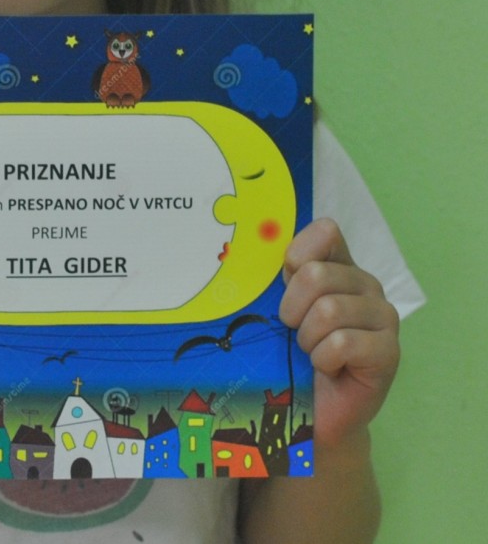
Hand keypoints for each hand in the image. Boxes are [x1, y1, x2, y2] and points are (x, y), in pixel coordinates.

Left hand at [279, 218, 399, 448]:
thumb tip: (255, 245)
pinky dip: (323, 360)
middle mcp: (364, 285)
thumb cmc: (290, 357)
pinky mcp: (389, 351)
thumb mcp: (276, 311)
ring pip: (328, 310)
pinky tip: (329, 369)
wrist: (311, 413)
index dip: (296, 258)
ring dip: (307, 339)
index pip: (325, 232)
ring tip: (312, 353)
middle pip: (316, 274)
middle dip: (292, 310)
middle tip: (295, 333)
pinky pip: (342, 343)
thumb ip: (276, 280)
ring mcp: (382, 316)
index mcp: (338, 267)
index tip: (286, 287)